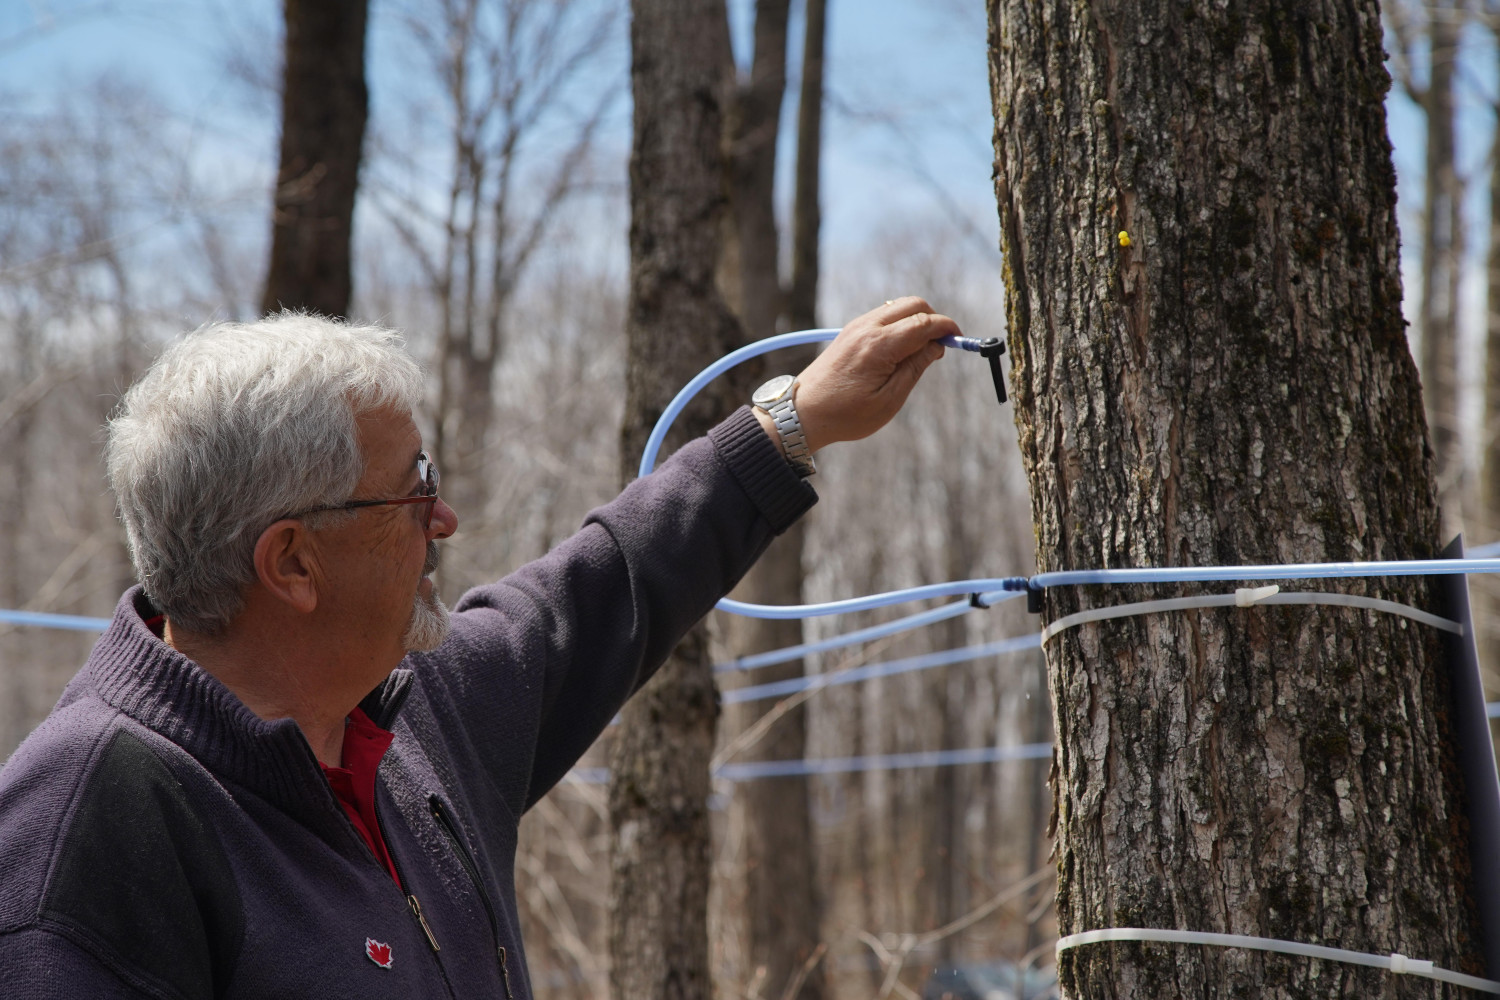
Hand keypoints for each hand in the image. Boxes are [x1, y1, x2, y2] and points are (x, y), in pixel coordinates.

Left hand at [790, 297, 957, 452]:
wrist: (803, 413)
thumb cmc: (846, 414)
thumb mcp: (889, 400)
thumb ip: (916, 368)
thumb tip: (936, 346)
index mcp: (879, 345)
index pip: (924, 322)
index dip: (946, 329)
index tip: (958, 341)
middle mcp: (867, 328)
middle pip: (913, 304)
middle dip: (934, 319)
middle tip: (939, 347)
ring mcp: (856, 326)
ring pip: (898, 307)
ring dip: (916, 321)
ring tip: (919, 352)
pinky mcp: (850, 331)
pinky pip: (884, 316)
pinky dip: (900, 324)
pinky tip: (900, 351)